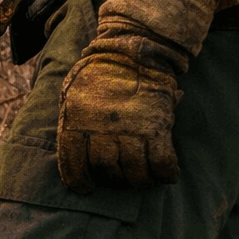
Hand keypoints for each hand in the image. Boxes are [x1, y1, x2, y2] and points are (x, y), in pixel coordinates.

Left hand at [57, 21, 189, 193]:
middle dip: (113, 178)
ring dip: (139, 180)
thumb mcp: (73, 93)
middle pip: (106, 170)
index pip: (73, 162)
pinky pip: (162, 163)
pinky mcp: (156, 128)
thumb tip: (74, 148)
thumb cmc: (98, 74)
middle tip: (118, 175)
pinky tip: (165, 174)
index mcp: (76, 121)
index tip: (86, 187)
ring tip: (141, 176)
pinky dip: (165, 173)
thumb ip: (73, 120)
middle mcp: (101, 130)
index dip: (78, 180)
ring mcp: (130, 130)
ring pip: (134, 172)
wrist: (131, 51)